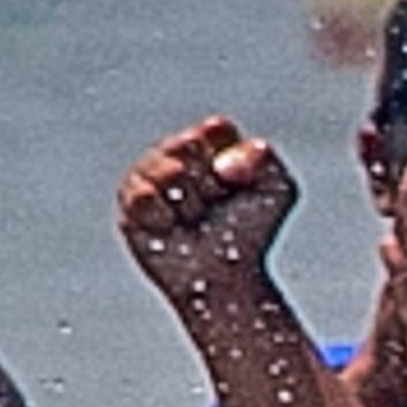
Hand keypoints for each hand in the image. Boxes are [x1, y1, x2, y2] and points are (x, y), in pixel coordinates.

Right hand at [118, 118, 297, 309]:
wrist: (224, 276)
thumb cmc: (249, 230)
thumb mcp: (276, 190)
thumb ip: (262, 159)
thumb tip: (223, 165)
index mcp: (209, 143)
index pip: (215, 130)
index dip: (228, 160)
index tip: (236, 184)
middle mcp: (175, 153)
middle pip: (187, 147)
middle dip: (208, 184)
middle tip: (214, 204)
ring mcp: (148, 176)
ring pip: (166, 170)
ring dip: (189, 201)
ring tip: (194, 218)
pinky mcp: (129, 204)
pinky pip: (141, 195)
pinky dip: (163, 214)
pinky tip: (171, 225)